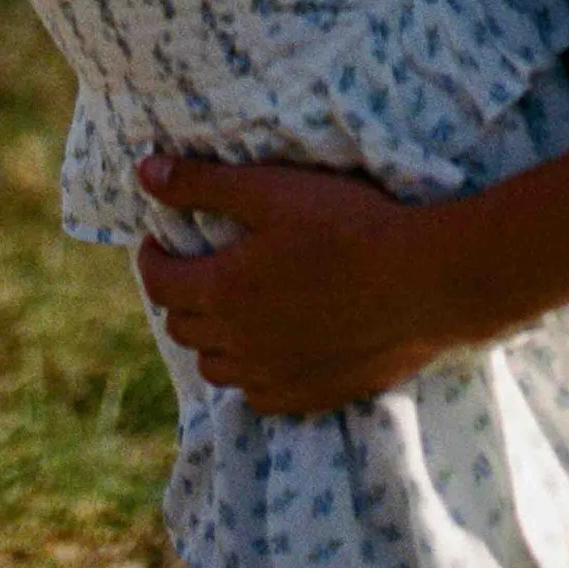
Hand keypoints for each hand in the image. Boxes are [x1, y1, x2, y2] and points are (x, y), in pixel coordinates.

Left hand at [132, 156, 461, 413]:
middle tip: (200, 267)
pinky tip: (271, 348)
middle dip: (182, 294)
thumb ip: (204, 183)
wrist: (424, 282)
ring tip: (233, 308)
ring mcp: (274, 375)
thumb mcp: (271, 189)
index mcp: (222, 290)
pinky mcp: (310, 395)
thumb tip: (144, 172)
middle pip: (183, 326)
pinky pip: (258, 396)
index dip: (153, 258)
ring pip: (216, 367)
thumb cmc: (348, 225)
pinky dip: (252, 373)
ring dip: (213, 337)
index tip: (161, 240)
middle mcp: (238, 343)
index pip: (159, 283)